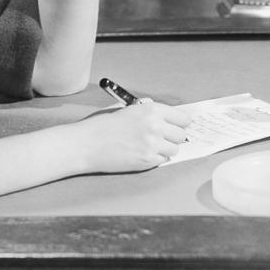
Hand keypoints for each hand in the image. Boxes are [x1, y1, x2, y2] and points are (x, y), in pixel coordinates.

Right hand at [75, 102, 190, 173]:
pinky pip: (163, 160)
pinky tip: (142, 153)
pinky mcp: (148, 160)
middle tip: (162, 137)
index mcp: (151, 109)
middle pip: (181, 135)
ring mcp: (153, 145)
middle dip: (173, 136)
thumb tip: (163, 116)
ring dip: (165, 148)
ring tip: (149, 146)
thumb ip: (146, 111)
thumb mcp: (125, 109)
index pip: (182, 118)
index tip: (178, 126)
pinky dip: (156, 158)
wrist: (87, 143)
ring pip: (174, 149)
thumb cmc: (101, 125)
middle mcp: (155, 126)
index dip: (180, 123)